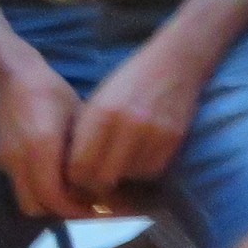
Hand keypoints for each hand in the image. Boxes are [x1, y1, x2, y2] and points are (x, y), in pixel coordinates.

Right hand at [0, 52, 93, 219]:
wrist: (12, 76)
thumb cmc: (52, 92)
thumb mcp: (79, 117)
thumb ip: (86, 151)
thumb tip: (104, 180)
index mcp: (41, 146)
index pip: (54, 196)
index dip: (75, 209)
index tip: (97, 207)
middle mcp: (18, 159)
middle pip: (36, 206)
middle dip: (62, 211)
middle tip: (87, 206)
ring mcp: (4, 161)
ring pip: (25, 200)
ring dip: (48, 203)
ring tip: (73, 195)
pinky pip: (19, 186)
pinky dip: (37, 191)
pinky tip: (57, 180)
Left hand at [65, 35, 207, 203]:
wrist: (175, 63)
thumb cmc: (129, 82)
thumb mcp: (98, 101)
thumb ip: (85, 135)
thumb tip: (73, 175)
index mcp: (101, 112)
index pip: (79, 166)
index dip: (74, 180)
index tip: (76, 180)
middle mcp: (127, 123)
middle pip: (103, 177)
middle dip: (96, 185)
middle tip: (95, 182)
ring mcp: (153, 132)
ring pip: (128, 177)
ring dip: (122, 176)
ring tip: (120, 162)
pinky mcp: (174, 138)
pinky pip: (152, 171)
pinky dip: (143, 170)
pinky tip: (139, 156)